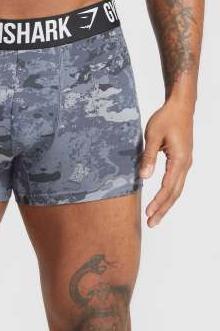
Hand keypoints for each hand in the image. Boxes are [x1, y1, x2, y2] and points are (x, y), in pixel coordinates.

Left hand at [140, 101, 192, 226]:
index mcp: (179, 160)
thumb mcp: (153, 136)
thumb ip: (148, 157)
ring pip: (177, 189)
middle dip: (163, 209)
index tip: (148, 213)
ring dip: (166, 203)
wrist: (180, 107)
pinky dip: (169, 193)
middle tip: (151, 223)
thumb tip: (144, 178)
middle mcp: (185, 164)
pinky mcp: (182, 160)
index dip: (158, 202)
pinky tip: (162, 200)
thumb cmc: (166, 119)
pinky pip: (176, 182)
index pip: (167, 187)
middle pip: (175, 193)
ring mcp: (185, 163)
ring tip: (155, 216)